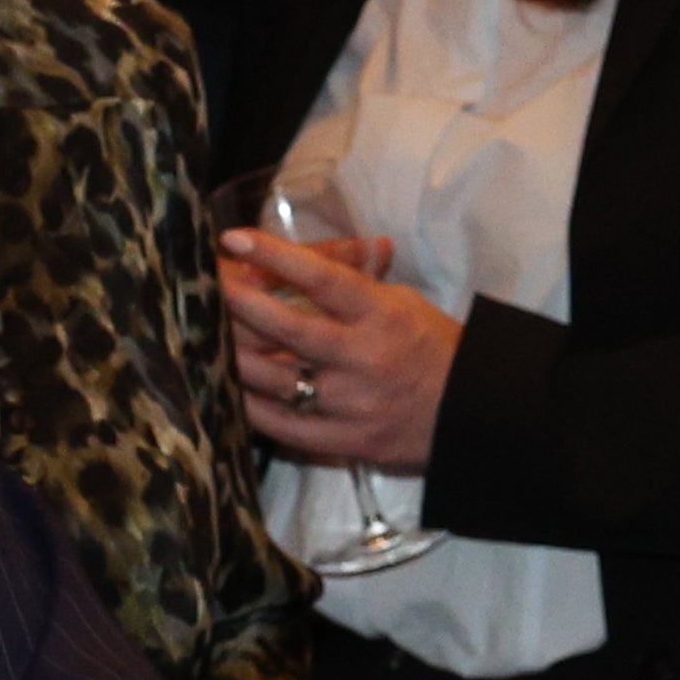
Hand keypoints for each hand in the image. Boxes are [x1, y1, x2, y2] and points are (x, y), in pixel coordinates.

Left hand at [219, 225, 454, 471]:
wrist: (472, 413)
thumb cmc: (435, 349)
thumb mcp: (404, 303)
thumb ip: (358, 280)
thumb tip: (320, 251)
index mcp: (382, 315)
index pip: (322, 277)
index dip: (276, 255)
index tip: (235, 238)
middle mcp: (364, 358)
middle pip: (288, 329)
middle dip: (240, 304)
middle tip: (208, 287)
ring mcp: (351, 403)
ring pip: (276, 379)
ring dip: (235, 355)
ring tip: (207, 335)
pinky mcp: (345, 441)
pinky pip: (285, 426)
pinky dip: (251, 407)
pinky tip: (226, 388)